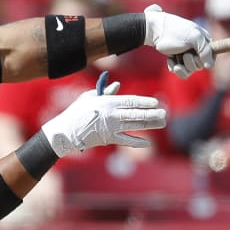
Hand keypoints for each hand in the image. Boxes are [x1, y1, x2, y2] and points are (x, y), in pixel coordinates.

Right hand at [41, 77, 162, 156]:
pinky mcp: (108, 139)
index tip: (156, 102)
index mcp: (107, 102)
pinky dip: (138, 142)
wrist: (65, 132)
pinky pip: (126, 141)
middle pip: (136, 113)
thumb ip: (105, 92)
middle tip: (164, 113)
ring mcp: (111, 128)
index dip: (145, 101)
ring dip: (150, 124)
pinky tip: (149, 143)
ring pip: (134, 126)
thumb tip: (118, 86)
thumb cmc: (76, 111)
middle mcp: (112, 114)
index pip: (130, 101)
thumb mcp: (90, 97)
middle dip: (152, 113)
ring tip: (162, 123)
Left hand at [144, 4, 213, 78]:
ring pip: (190, 70)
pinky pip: (181, 72)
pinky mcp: (177, 61)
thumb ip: (205, 50)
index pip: (212, 57)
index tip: (198, 57)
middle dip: (191, 62)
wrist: (156, 31)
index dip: (206, 60)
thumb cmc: (176, 31)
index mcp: (204, 41)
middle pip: (200, 66)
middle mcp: (197, 49)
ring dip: (182, 66)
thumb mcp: (194, 37)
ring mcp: (187, 56)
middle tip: (185, 54)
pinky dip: (174, 67)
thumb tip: (209, 67)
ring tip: (175, 58)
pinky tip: (170, 60)